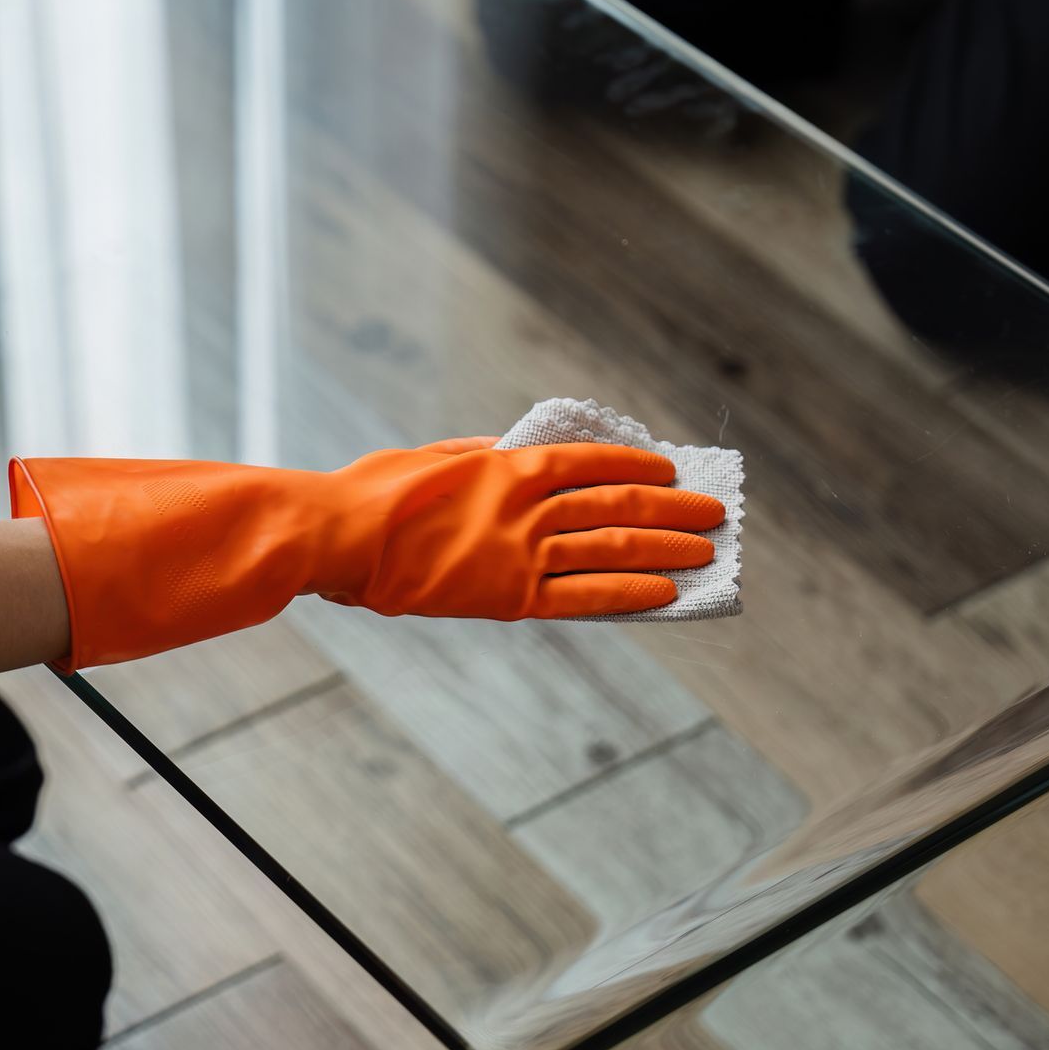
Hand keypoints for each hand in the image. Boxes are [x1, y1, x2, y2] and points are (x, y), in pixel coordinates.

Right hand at [10, 439, 725, 670]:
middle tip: (714, 511)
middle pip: (617, 504)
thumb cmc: (368, 495)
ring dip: (666, 548)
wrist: (334, 538)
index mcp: (505, 465)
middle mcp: (524, 505)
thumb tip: (509, 452)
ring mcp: (519, 552)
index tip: (670, 468)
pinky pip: (584, 596)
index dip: (638, 465)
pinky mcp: (507, 596)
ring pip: (613, 546)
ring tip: (706, 553)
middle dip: (673, 507)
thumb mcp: (430, 460)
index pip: (591, 461)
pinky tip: (666, 596)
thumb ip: (477, 458)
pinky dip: (630, 594)